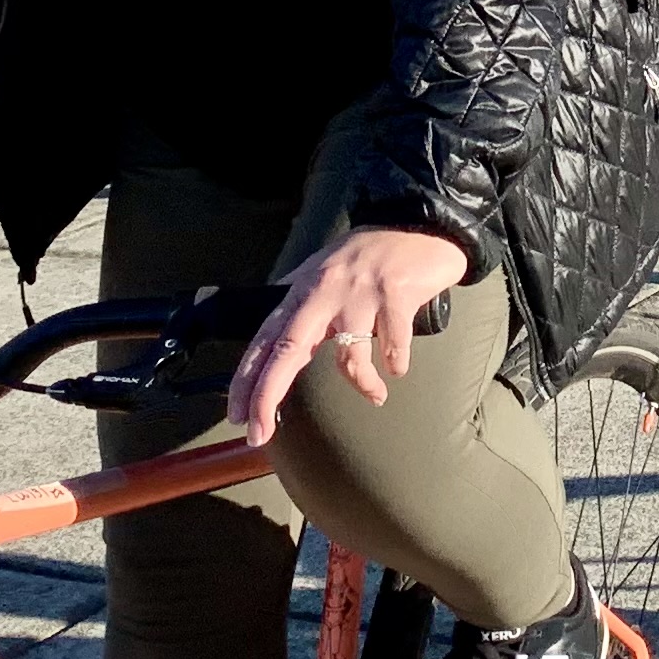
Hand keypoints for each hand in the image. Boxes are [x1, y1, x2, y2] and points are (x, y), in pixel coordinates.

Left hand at [230, 225, 474, 445]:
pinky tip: (399, 367)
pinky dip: (396, 365)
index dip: (247, 378)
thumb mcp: (323, 270)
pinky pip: (393, 346)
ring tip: (376, 396)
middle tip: (260, 434)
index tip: (239, 415)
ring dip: (364, 385)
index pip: (266, 338)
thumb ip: (298, 300)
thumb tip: (270, 334)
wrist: (420, 224)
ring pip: (349, 357)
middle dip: (268, 394)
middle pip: (288, 348)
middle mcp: (325, 291)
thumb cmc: (369, 253)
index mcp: (304, 290)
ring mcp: (360, 293)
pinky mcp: (395, 294)